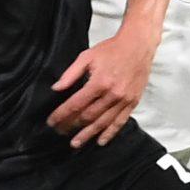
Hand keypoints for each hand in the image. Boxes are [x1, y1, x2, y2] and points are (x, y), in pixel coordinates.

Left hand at [48, 26, 152, 146]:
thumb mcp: (87, 56)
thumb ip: (70, 74)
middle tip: (60, 132)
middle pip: (87, 116)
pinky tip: (100, 141)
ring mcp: (123, 100)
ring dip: (88, 134)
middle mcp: (112, 94)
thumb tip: (56, 88)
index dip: (61, 115)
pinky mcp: (132, 102)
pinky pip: (120, 122)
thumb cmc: (111, 49)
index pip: (75, 104)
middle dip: (71, 126)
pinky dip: (109, 133)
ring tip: (76, 143)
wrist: (138, 46)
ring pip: (102, 123)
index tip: (52, 121)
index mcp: (98, 82)